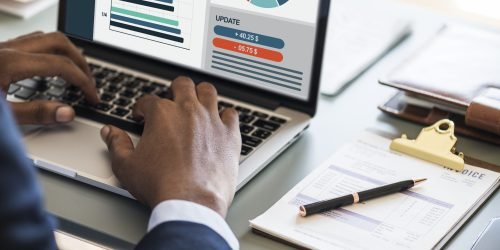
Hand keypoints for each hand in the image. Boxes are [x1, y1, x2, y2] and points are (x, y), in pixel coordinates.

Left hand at [0, 31, 98, 124]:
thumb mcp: (1, 116)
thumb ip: (34, 113)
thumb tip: (67, 112)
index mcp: (10, 62)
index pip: (61, 65)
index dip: (83, 81)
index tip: (92, 97)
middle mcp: (7, 49)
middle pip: (59, 42)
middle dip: (80, 62)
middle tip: (89, 83)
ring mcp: (1, 47)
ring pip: (45, 38)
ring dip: (66, 54)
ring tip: (75, 74)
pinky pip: (31, 43)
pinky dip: (49, 53)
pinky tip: (49, 71)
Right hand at [100, 77, 240, 216]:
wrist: (190, 202)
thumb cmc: (160, 185)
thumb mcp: (126, 166)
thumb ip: (117, 144)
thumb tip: (110, 132)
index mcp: (162, 114)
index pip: (149, 100)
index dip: (142, 108)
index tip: (142, 116)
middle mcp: (188, 111)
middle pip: (182, 85)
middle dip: (174, 89)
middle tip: (172, 100)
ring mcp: (211, 120)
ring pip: (208, 91)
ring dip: (201, 94)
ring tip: (197, 102)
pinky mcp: (230, 134)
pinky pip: (232, 114)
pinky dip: (226, 116)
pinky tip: (220, 122)